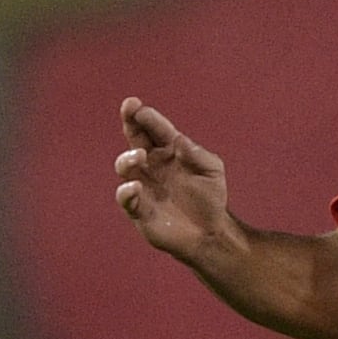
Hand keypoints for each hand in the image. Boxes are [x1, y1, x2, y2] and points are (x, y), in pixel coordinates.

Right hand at [114, 98, 233, 262]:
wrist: (210, 232)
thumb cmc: (210, 198)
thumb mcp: (212, 171)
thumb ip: (199, 155)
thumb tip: (180, 141)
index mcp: (168, 151)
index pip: (155, 129)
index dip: (147, 117)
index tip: (138, 106)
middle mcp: (151, 165)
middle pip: (135, 139)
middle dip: (130, 123)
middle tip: (130, 110)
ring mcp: (143, 186)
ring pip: (125, 167)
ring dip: (128, 158)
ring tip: (140, 155)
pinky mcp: (139, 209)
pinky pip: (125, 198)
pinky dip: (126, 191)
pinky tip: (135, 186)